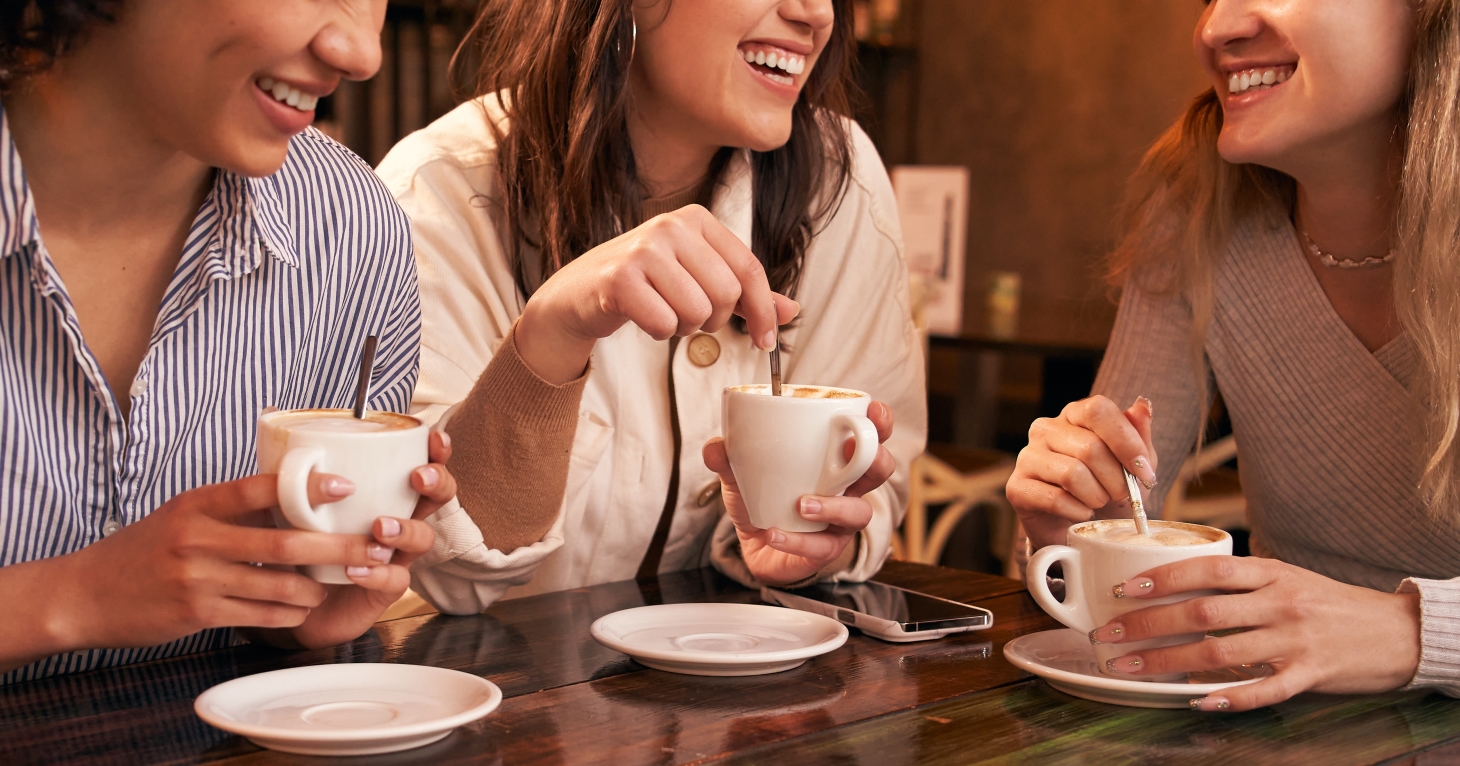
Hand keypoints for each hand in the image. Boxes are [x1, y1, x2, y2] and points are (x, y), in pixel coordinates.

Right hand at [47, 433, 452, 654]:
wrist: (86, 595)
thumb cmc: (144, 550)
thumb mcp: (182, 514)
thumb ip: (232, 506)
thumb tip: (293, 487)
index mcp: (198, 504)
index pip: (260, 487)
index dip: (307, 485)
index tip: (346, 484)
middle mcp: (198, 538)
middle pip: (284, 542)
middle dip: (336, 547)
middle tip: (371, 547)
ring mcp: (197, 577)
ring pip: (278, 584)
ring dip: (316, 586)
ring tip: (339, 582)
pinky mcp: (197, 613)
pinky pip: (259, 614)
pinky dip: (289, 612)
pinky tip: (305, 607)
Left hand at [276, 430, 456, 647]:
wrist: (285, 600)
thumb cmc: (297, 543)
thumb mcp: (291, 500)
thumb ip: (290, 465)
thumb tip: (270, 414)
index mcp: (385, 494)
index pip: (422, 466)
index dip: (435, 452)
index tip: (433, 438)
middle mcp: (397, 521)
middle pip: (438, 498)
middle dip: (436, 482)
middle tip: (417, 478)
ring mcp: (395, 556)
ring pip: (424, 538)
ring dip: (406, 528)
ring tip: (378, 526)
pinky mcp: (383, 589)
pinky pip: (395, 580)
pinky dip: (378, 573)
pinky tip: (355, 569)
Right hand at [515, 204, 800, 383]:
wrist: (576, 295)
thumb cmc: (642, 285)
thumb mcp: (696, 279)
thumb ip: (744, 294)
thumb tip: (791, 310)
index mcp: (696, 219)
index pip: (749, 270)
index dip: (763, 312)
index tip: (767, 341)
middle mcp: (671, 226)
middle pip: (727, 295)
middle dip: (713, 320)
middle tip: (689, 317)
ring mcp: (644, 249)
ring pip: (697, 312)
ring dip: (683, 327)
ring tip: (662, 313)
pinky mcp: (620, 278)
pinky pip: (664, 324)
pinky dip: (658, 333)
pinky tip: (642, 317)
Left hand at [703, 401, 896, 585]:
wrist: (757, 549)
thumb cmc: (764, 501)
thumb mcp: (742, 475)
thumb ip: (728, 459)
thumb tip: (715, 446)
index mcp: (834, 461)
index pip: (869, 436)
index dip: (878, 424)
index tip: (872, 413)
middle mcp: (846, 489)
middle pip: (879, 470)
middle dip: (875, 459)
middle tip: (849, 452)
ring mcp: (840, 522)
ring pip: (858, 512)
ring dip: (833, 505)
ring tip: (802, 503)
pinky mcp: (826, 550)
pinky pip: (821, 546)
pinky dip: (796, 539)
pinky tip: (774, 533)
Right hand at [1006, 395, 1157, 549]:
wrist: (1075, 527)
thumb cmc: (1104, 488)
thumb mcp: (1131, 463)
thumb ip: (1138, 434)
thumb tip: (1143, 406)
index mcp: (1074, 415)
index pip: (1098, 410)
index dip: (1126, 441)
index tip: (1145, 471)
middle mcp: (1046, 429)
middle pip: (1090, 447)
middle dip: (1117, 479)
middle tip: (1124, 496)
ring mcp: (1027, 456)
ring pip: (1073, 474)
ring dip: (1097, 497)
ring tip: (1099, 503)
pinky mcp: (1016, 487)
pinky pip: (1055, 499)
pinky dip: (1078, 512)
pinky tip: (1081, 513)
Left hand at [1088, 556, 1421, 710]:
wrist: (1396, 632)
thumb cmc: (1330, 603)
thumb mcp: (1288, 577)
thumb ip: (1241, 581)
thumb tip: (1179, 581)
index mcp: (1271, 574)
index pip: (1207, 571)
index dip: (1161, 579)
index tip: (1123, 589)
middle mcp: (1279, 604)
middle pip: (1201, 613)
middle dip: (1146, 624)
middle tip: (1108, 634)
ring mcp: (1294, 640)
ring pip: (1219, 652)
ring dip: (1166, 661)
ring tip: (1130, 668)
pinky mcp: (1310, 674)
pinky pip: (1263, 689)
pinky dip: (1228, 698)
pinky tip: (1197, 702)